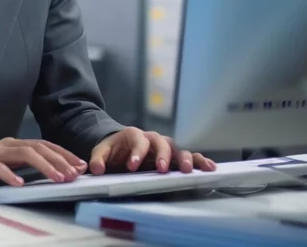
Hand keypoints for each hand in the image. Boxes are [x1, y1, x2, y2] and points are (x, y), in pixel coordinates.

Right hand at [0, 138, 87, 190]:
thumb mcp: (9, 167)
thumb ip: (26, 167)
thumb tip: (56, 174)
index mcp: (15, 145)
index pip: (44, 145)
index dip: (63, 154)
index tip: (80, 165)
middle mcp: (6, 145)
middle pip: (37, 147)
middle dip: (59, 160)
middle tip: (74, 173)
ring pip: (23, 154)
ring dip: (43, 165)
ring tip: (57, 178)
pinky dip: (10, 175)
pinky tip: (20, 183)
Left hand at [89, 127, 215, 175]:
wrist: (122, 146)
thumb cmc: (115, 149)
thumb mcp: (102, 151)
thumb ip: (98, 158)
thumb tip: (97, 169)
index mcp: (134, 135)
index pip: (138, 140)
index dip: (136, 152)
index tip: (132, 166)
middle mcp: (153, 139)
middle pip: (162, 142)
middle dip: (163, 155)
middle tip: (162, 168)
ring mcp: (166, 147)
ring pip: (179, 149)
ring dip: (185, 158)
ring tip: (189, 170)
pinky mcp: (175, 157)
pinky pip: (191, 156)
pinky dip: (200, 161)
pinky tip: (209, 168)